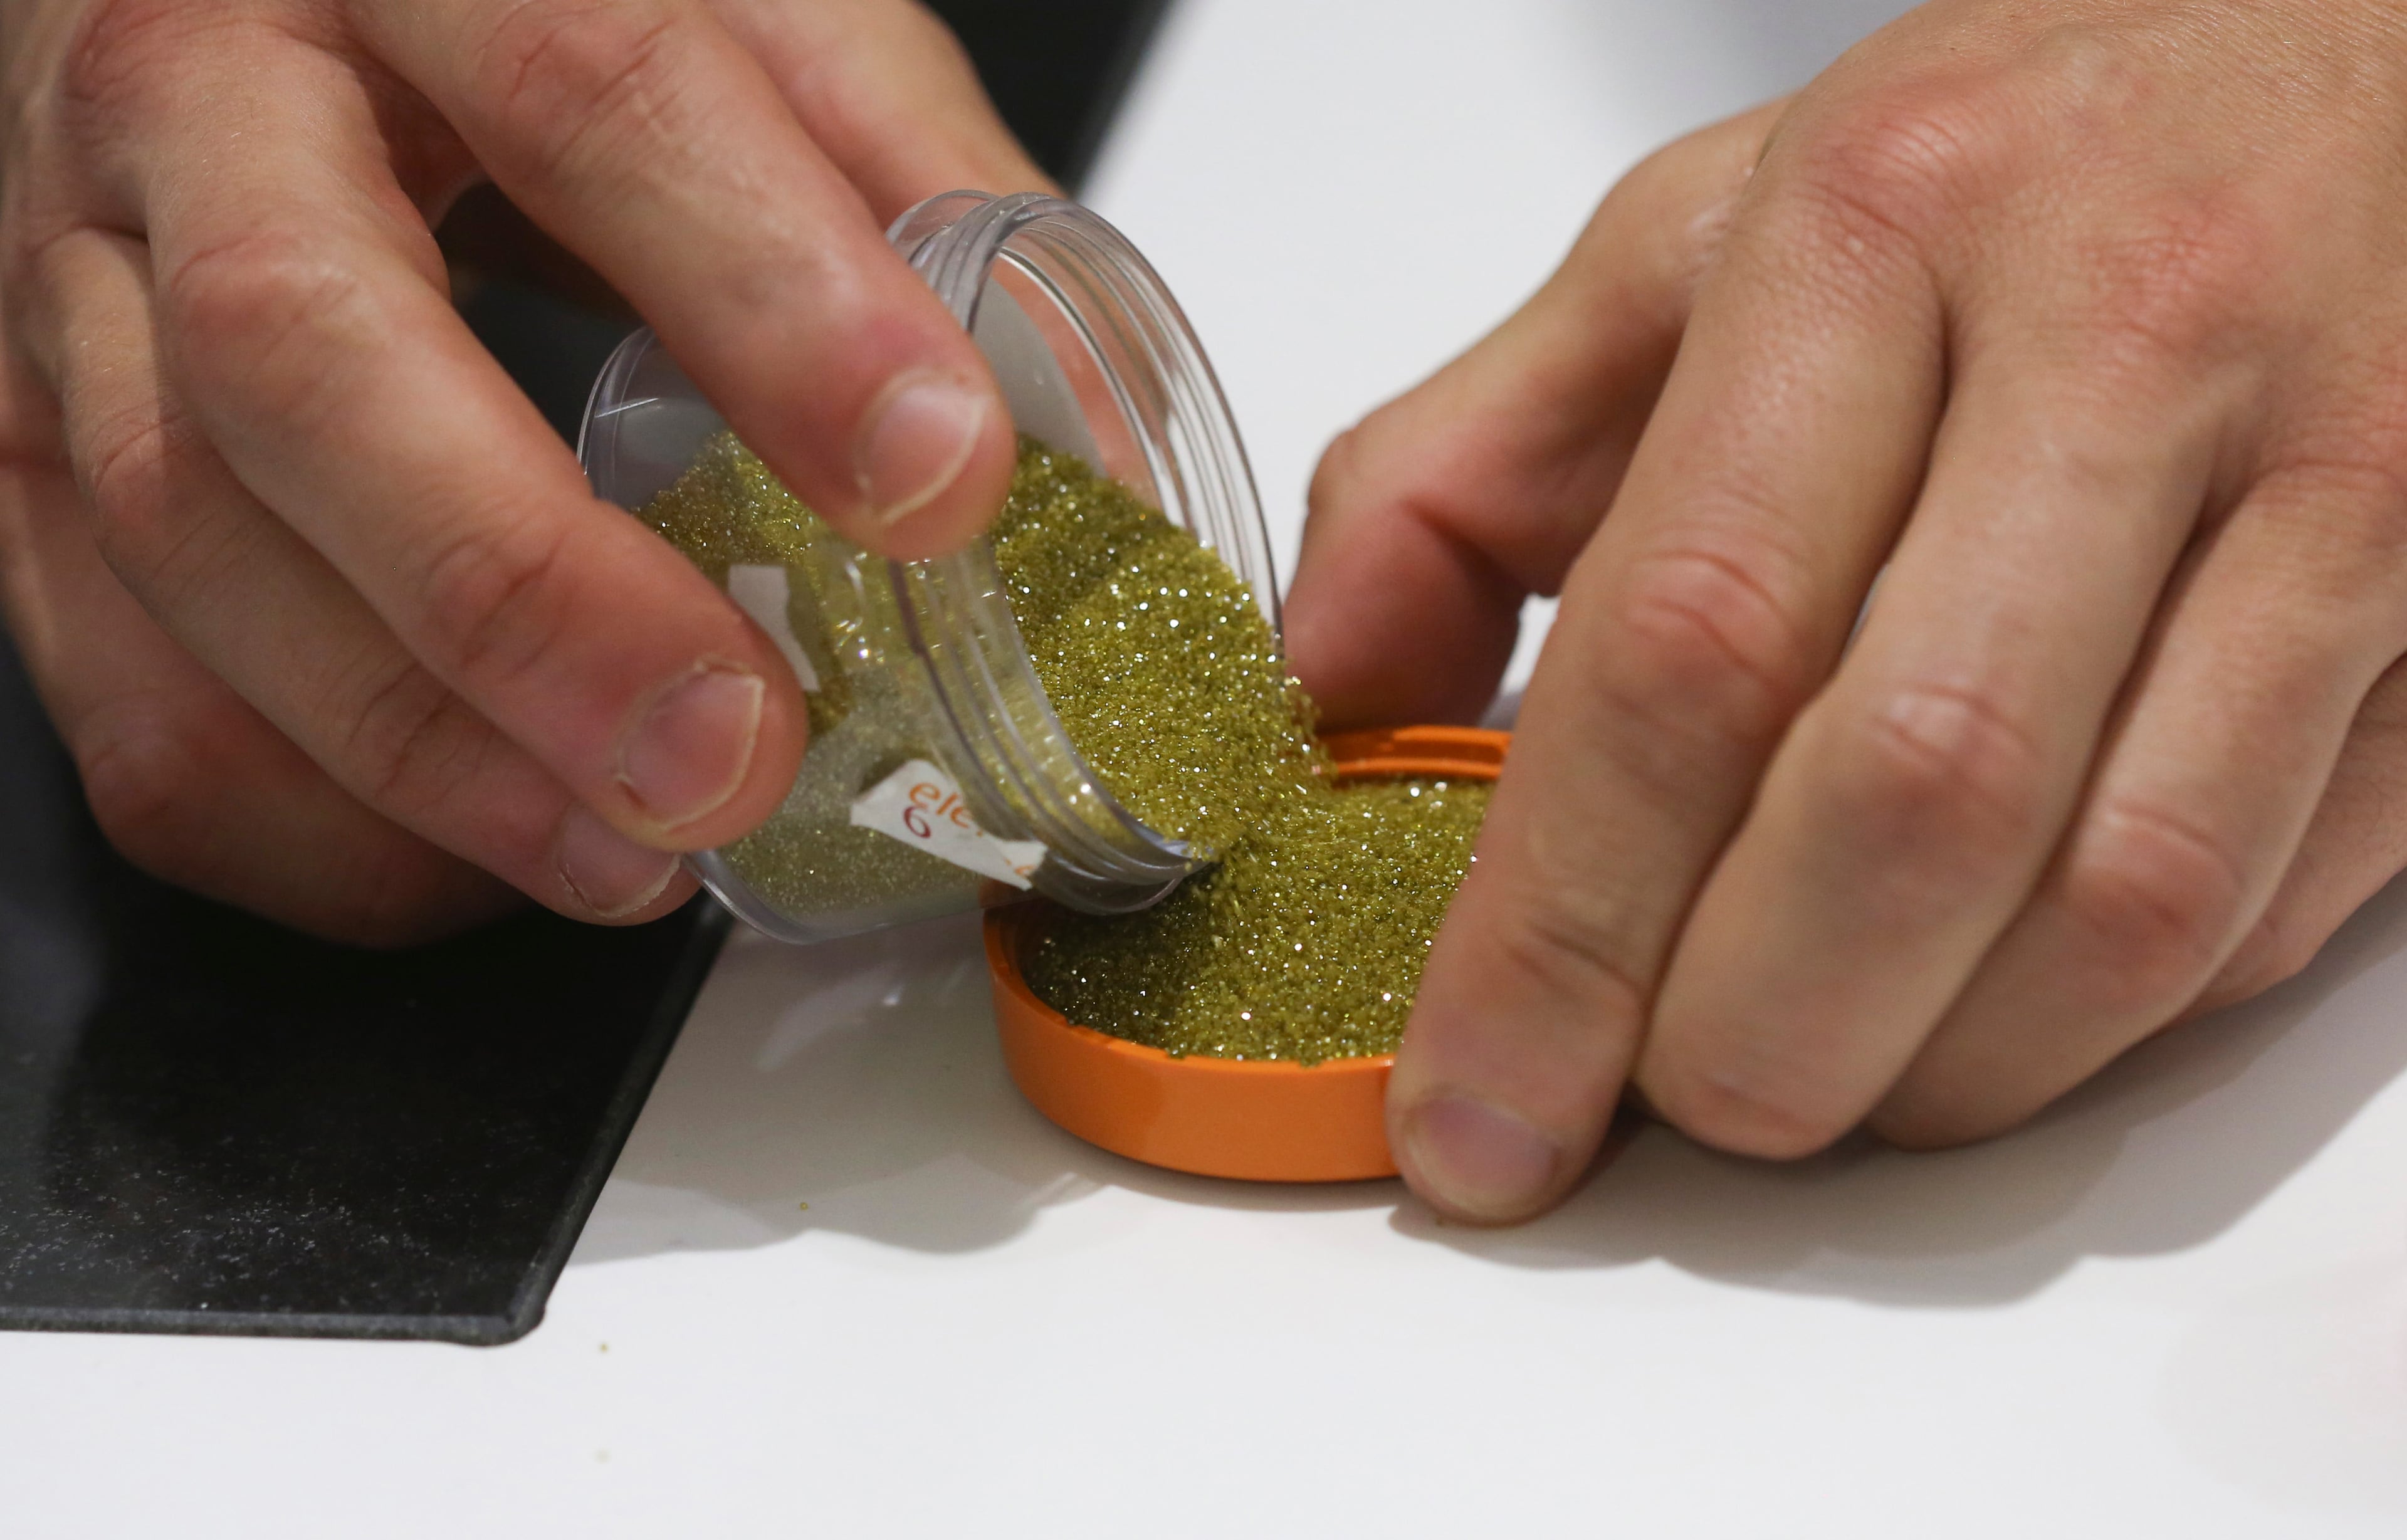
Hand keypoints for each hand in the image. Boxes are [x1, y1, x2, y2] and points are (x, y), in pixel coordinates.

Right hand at [0, 0, 1040, 943]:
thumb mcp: (738, 13)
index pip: (591, 93)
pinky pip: (118, 687)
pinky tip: (482, 846)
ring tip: (638, 850)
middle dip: (532, 594)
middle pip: (308, 358)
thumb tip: (1078, 440)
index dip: (773, 301)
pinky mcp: (24, 463)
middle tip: (730, 749)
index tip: (932, 475)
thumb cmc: (500, 0)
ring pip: (187, 546)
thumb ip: (913, 188)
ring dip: (425, 750)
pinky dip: (310, 814)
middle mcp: (192, 109)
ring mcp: (69, 294)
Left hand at [1289, 0, 2406, 1219]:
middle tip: (1652, 1105)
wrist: (2372, 47)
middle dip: (1748, 1035)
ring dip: (1931, 1065)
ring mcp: (2343, 481)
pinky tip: (1986, 997)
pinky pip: (2274, 904)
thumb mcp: (1696, 244)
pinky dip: (2100, 1020)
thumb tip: (1332, 695)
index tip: (1474, 1104)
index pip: (1686, 644)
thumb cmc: (2022, 153)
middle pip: (1912, 794)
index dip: (1557, 927)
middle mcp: (2129, 339)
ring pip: (2125, 895)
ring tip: (1812, 1075)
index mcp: (1880, 235)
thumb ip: (1470, 464)